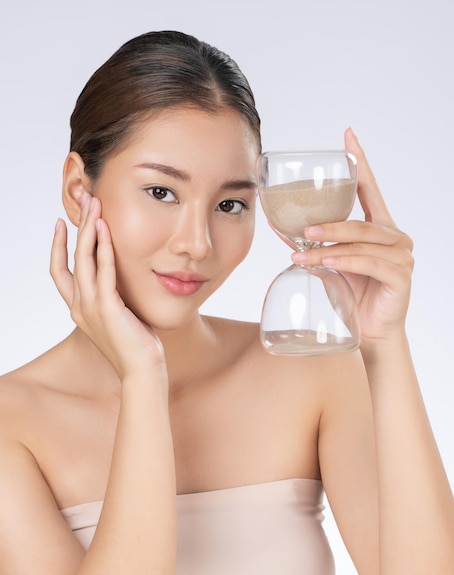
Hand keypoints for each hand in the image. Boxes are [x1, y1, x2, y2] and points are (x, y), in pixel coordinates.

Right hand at [50, 194, 165, 377]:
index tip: (63, 223)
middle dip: (76, 226)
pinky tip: (106, 229)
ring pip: (83, 259)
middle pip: (70, 257)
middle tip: (83, 200)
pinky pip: (104, 271)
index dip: (58, 246)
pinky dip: (103, 248)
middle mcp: (79, 306)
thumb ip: (113, 296)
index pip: (60, 271)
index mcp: (79, 308)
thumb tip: (119, 278)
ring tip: (94, 204)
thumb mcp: (118, 315)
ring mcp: (90, 307)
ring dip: (89, 229)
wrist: (142, 370)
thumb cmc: (135, 344)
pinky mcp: (107, 308)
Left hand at [291, 128, 413, 345]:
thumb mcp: (331, 264)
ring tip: (301, 252)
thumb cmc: (353, 294)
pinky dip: (344, 262)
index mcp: (380, 227)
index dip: (360, 162)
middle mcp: (395, 236)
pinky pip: (369, 263)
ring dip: (328, 246)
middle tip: (301, 228)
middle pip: (359, 221)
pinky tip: (324, 263)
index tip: (348, 134)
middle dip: (328, 224)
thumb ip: (314, 245)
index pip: (370, 189)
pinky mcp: (401, 276)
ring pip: (361, 242)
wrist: (372, 332)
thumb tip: (281, 229)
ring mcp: (402, 255)